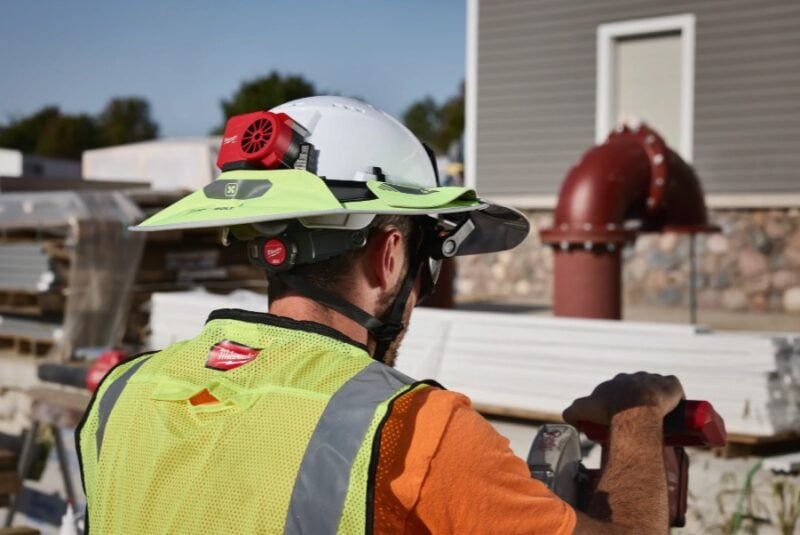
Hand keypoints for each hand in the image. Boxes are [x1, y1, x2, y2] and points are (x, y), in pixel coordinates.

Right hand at [563, 372, 683, 425]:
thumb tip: (569, 418)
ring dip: (657, 399)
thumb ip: (572, 413)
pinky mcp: (671, 384)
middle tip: (641, 421)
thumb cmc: (610, 411)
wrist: (633, 412)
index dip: (621, 404)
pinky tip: (675, 410)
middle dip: (639, 402)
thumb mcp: (584, 411)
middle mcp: (635, 377)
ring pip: (656, 388)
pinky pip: (674, 387)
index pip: (620, 391)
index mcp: (616, 381)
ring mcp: (654, 379)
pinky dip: (675, 396)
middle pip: (638, 389)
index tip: (624, 419)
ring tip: (659, 418)